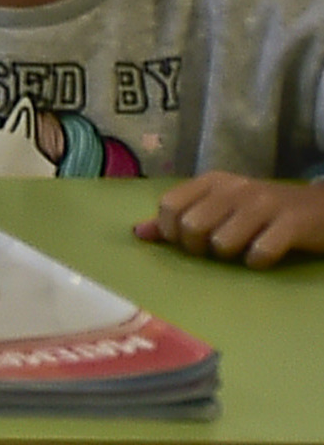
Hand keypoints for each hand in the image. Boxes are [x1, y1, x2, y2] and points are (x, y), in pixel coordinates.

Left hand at [140, 172, 323, 268]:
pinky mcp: (291, 224)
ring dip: (230, 257)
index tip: (187, 242)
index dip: (171, 231)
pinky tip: (265, 256)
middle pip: (191, 227)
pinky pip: (259, 254)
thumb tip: (138, 233)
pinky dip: (258, 263)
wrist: (322, 208)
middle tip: (216, 250)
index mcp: (213, 181)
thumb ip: (179, 218)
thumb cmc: (263, 212)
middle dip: (198, 248)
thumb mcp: (220, 206)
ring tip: (243, 249)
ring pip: (222, 242)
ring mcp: (264, 204)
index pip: (169, 205)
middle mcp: (235, 188)